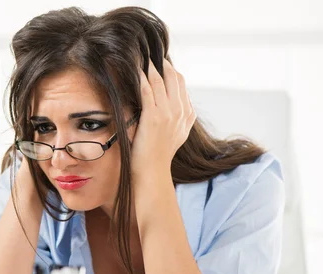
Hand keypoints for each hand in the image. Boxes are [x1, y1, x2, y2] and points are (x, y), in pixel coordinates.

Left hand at [131, 58, 195, 176]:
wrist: (152, 172)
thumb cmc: (157, 155)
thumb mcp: (175, 135)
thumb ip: (177, 117)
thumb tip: (170, 102)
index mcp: (187, 115)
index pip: (181, 83)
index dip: (170, 69)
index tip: (158, 61)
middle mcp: (180, 112)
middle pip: (174, 77)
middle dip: (161, 62)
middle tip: (148, 52)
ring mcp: (168, 114)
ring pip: (160, 80)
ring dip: (149, 65)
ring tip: (140, 55)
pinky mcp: (154, 117)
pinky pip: (147, 90)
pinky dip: (141, 77)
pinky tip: (135, 70)